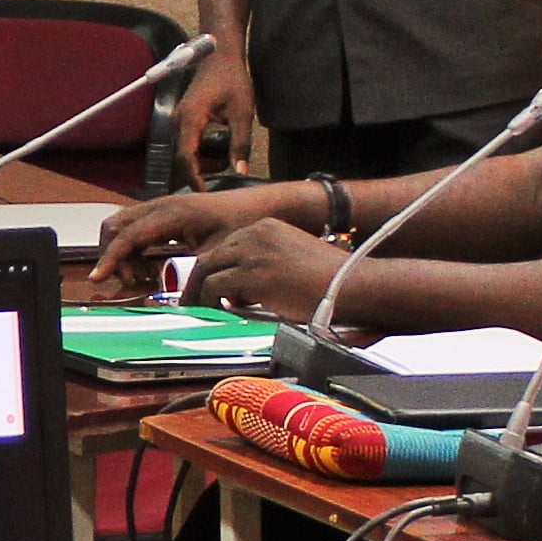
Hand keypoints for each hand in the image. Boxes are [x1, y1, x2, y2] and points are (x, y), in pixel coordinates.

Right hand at [85, 182, 292, 295]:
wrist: (265, 206)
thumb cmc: (245, 223)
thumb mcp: (218, 252)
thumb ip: (193, 272)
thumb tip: (176, 299)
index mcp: (172, 213)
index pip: (128, 235)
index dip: (111, 258)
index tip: (99, 277)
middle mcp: (162, 206)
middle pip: (115, 225)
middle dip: (113, 255)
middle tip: (131, 281)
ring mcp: (163, 208)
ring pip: (124, 227)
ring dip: (124, 254)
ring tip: (144, 278)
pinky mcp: (168, 215)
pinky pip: (138, 230)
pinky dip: (135, 250)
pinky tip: (153, 269)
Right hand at [175, 39, 259, 182]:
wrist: (220, 55)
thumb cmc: (232, 78)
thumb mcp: (242, 112)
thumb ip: (240, 143)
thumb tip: (240, 170)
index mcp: (190, 119)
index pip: (186, 157)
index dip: (194, 179)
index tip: (205, 195)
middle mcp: (178, 121)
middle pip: (184, 158)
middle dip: (203, 170)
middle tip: (227, 171)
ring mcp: (179, 120)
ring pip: (185, 152)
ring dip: (204, 161)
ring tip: (227, 156)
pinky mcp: (184, 119)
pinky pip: (188, 143)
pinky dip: (202, 151)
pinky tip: (220, 147)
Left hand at [183, 216, 353, 323]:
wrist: (349, 284)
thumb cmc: (329, 279)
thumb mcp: (291, 260)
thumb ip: (263, 267)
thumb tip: (240, 292)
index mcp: (266, 227)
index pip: (226, 245)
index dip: (214, 267)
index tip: (207, 285)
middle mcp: (256, 234)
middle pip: (211, 255)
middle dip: (198, 280)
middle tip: (192, 301)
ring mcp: (253, 253)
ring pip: (208, 270)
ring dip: (200, 293)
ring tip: (199, 310)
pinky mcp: (253, 275)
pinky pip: (215, 287)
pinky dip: (210, 301)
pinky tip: (216, 313)